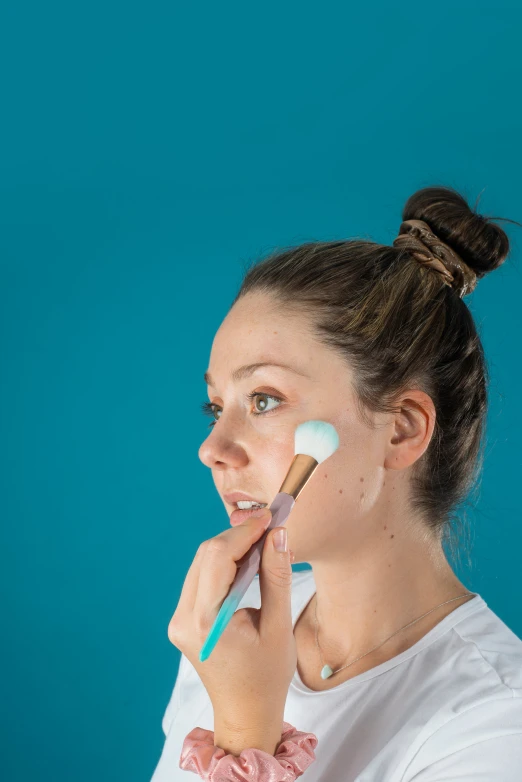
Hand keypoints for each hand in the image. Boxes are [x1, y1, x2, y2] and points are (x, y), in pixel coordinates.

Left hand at [167, 508, 295, 736]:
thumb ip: (276, 577)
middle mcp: (183, 618)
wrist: (245, 714)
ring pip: (202, 562)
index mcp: (205, 622)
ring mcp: (179, 619)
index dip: (244, 531)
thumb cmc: (266, 677)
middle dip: (238, 536)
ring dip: (231, 547)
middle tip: (270, 527)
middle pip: (206, 555)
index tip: (270, 517)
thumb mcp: (278, 627)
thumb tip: (278, 534)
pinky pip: (201, 577)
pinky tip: (248, 563)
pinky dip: (223, 563)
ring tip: (263, 544)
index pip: (218, 557)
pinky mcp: (183, 620)